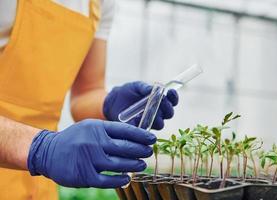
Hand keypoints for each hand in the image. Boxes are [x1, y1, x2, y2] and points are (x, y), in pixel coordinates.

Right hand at [27, 119, 155, 187]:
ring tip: (141, 164)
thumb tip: (133, 137)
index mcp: (97, 128)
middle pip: (124, 147)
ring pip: (118, 163)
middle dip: (140, 150)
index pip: (125, 130)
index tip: (152, 138)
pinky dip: (119, 180)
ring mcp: (89, 159)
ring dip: (133, 164)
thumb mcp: (91, 127)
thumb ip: (109, 131)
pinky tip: (127, 178)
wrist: (48, 151)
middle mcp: (94, 142)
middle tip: (149, 152)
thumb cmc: (75, 138)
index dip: (141, 135)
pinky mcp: (84, 175)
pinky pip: (107, 179)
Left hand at [103, 81, 178, 129]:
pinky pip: (145, 129)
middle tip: (162, 101)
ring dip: (157, 117)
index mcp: (160, 101)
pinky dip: (143, 124)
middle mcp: (158, 113)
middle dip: (167, 108)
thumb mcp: (136, 86)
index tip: (171, 91)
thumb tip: (156, 88)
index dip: (174, 97)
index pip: (172, 101)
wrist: (113, 100)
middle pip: (169, 114)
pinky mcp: (140, 128)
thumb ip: (145, 87)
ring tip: (149, 110)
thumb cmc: (128, 92)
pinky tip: (138, 118)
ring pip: (160, 124)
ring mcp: (150, 121)